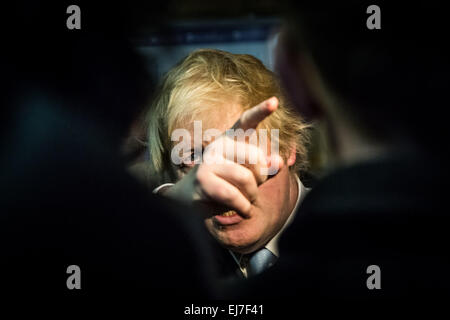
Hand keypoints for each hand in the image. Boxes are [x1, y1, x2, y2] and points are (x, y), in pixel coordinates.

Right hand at [166, 97, 283, 215]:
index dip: (261, 111)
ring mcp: (209, 162)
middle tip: (252, 189)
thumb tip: (278, 162)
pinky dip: (244, 207)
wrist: (188, 201)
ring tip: (246, 202)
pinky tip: (243, 210)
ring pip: (246, 178)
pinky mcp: (204, 180)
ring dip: (252, 196)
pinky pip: (234, 195)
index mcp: (231, 139)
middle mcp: (219, 145)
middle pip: (256, 157)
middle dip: (261, 178)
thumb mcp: (247, 175)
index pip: (246, 121)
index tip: (274, 101)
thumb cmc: (223, 185)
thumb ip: (264, 168)